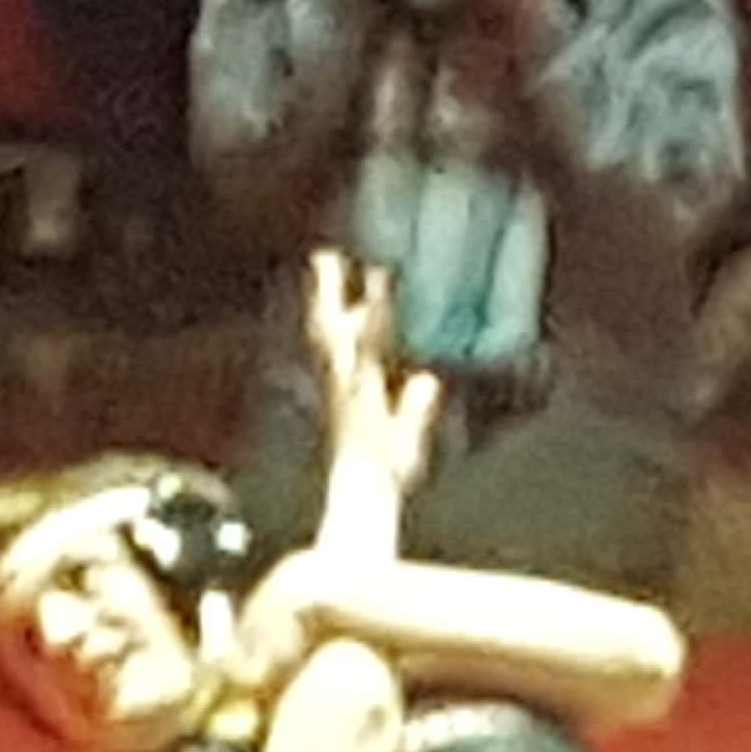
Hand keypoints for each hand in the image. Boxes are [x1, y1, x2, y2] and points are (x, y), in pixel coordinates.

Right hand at [301, 251, 439, 558]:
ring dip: (339, 302)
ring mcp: (348, 389)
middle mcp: (346, 384)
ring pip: (339, 337)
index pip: (346, 340)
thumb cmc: (383, 473)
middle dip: (327, 294)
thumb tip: (426, 381)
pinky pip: (360, 357)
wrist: (365, 495)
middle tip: (323, 257)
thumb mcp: (403, 434)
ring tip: (341, 267)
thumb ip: (414, 407)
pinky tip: (369, 307)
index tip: (337, 273)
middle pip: (330, 329)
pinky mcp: (356, 397)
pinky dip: (363, 332)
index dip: (345, 306)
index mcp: (353, 391)